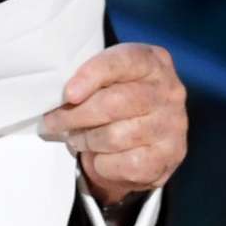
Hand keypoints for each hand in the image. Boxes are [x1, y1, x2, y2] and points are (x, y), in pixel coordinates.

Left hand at [41, 42, 187, 208]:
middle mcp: (169, 91)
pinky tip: (100, 158)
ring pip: (115, 137)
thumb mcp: (109, 81)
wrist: (147, 144)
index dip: (92, 75)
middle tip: (53, 122)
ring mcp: (173, 124)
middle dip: (75, 115)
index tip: (68, 94)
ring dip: (86, 140)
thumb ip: (91, 81)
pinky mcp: (170, 156)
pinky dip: (104, 164)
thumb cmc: (119, 104)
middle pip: (114, 103)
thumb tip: (59, 98)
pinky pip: (126, 164)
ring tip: (76, 138)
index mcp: (153, 62)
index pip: (123, 61)